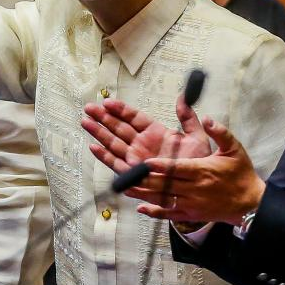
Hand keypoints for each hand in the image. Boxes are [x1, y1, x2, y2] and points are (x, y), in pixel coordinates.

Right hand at [83, 94, 212, 188]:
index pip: (134, 118)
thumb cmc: (198, 163)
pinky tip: (93, 147)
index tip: (108, 102)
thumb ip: (188, 117)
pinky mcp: (134, 174)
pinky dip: (104, 156)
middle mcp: (143, 144)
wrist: (199, 187)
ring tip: (85, 121)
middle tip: (89, 108)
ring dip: (99, 133)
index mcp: (156, 133)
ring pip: (114, 143)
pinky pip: (116, 164)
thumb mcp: (197, 137)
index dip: (121, 110)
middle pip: (119, 128)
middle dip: (103, 118)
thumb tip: (183, 97)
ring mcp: (137, 159)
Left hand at [139, 119, 265, 224]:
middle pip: (165, 183)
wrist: (251, 204)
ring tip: (125, 187)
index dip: (160, 165)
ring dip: (143, 193)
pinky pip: (169, 215)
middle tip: (127, 172)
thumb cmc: (241, 173)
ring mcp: (191, 203)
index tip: (145, 162)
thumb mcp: (234, 148)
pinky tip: (140, 208)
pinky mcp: (191, 215)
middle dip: (144, 178)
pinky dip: (154, 212)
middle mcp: (194, 188)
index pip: (177, 168)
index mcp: (203, 170)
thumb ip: (220, 132)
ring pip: (163, 198)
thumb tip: (208, 118)